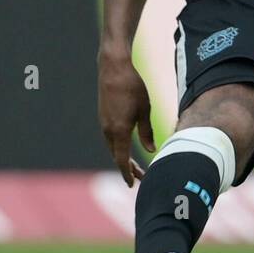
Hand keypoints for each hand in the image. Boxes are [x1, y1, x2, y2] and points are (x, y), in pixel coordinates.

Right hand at [98, 52, 155, 186]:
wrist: (113, 68)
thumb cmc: (132, 87)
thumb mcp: (145, 110)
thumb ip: (146, 132)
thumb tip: (150, 150)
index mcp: (119, 130)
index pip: (122, 159)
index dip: (128, 173)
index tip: (132, 184)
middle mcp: (108, 130)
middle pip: (117, 156)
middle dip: (128, 169)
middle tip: (141, 178)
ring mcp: (103, 123)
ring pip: (113, 148)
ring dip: (122, 158)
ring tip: (135, 166)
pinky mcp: (103, 117)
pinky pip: (110, 138)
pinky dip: (118, 147)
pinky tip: (126, 148)